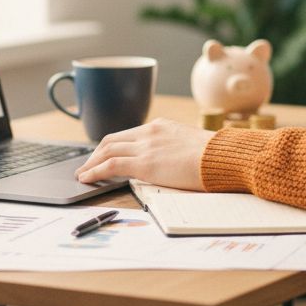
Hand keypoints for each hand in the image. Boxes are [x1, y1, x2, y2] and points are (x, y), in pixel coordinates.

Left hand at [75, 118, 216, 190]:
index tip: (104, 154)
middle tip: (87, 165)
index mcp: (161, 126)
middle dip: (96, 153)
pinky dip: (94, 171)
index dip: (112, 145)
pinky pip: (110, 166)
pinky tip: (86, 179)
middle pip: (112, 139)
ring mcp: (146, 146)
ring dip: (91, 163)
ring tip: (82, 174)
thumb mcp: (192, 145)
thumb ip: (176, 149)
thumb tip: (172, 162)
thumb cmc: (216, 156)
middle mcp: (150, 132)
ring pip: (107, 151)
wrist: (224, 157)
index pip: (128, 134)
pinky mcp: (144, 164)